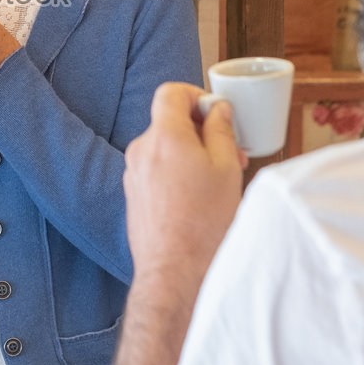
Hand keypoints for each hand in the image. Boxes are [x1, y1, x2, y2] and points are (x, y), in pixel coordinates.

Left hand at [123, 82, 243, 287]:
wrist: (175, 272)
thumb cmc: (203, 224)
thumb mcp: (226, 168)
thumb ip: (221, 130)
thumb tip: (218, 109)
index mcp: (164, 136)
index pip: (171, 92)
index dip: (195, 96)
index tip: (215, 112)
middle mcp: (141, 151)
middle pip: (169, 122)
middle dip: (200, 131)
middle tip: (229, 153)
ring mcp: (133, 175)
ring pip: (164, 149)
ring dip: (190, 155)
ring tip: (217, 181)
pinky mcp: (134, 196)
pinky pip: (156, 171)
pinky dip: (176, 174)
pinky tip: (198, 199)